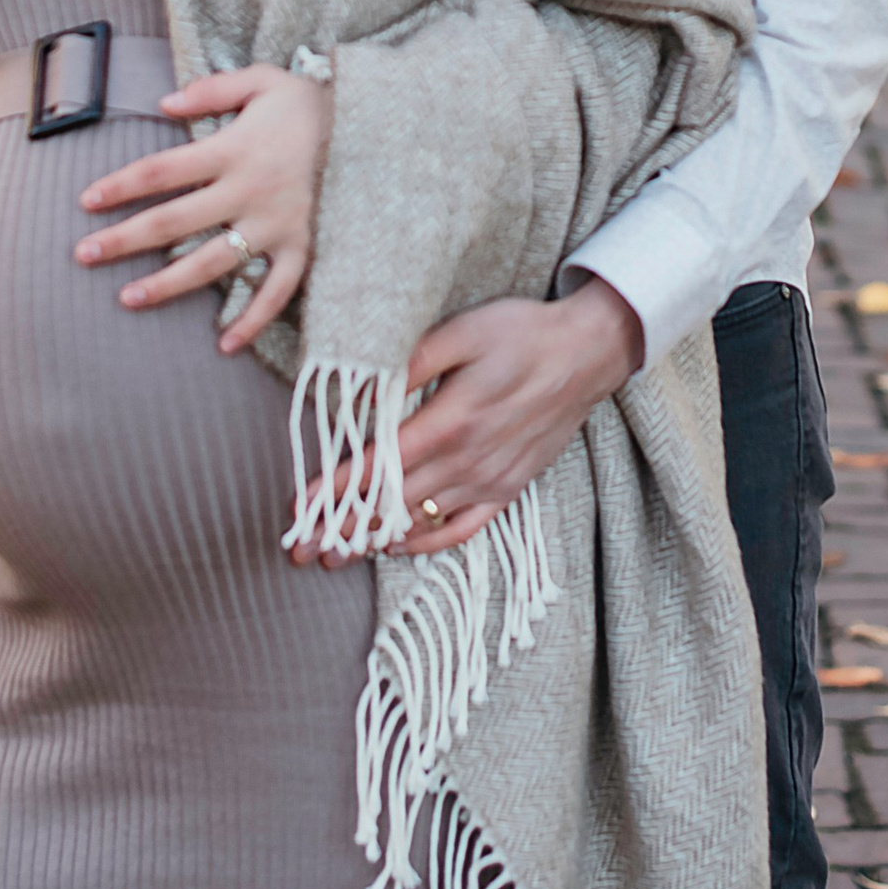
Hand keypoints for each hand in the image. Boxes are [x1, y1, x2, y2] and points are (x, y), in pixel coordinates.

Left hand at [76, 63, 329, 354]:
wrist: (379, 127)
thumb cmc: (313, 102)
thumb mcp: (264, 79)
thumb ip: (212, 89)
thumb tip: (163, 104)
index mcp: (233, 149)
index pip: (161, 171)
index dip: (119, 185)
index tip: (84, 201)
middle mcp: (248, 192)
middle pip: (173, 222)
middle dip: (123, 239)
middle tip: (82, 256)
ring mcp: (276, 226)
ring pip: (213, 263)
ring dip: (167, 284)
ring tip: (127, 299)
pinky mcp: (305, 248)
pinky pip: (276, 292)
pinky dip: (253, 320)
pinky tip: (224, 344)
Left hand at [291, 281, 645, 567]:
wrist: (588, 353)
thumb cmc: (522, 334)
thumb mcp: (462, 332)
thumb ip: (409, 364)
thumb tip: (363, 394)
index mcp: (452, 420)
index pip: (380, 464)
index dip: (336, 489)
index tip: (299, 508)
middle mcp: (469, 460)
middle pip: (392, 502)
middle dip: (340, 527)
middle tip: (299, 550)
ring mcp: (490, 480)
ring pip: (421, 521)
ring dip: (373, 541)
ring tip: (334, 557)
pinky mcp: (509, 489)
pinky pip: (462, 530)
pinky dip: (426, 544)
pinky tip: (397, 547)